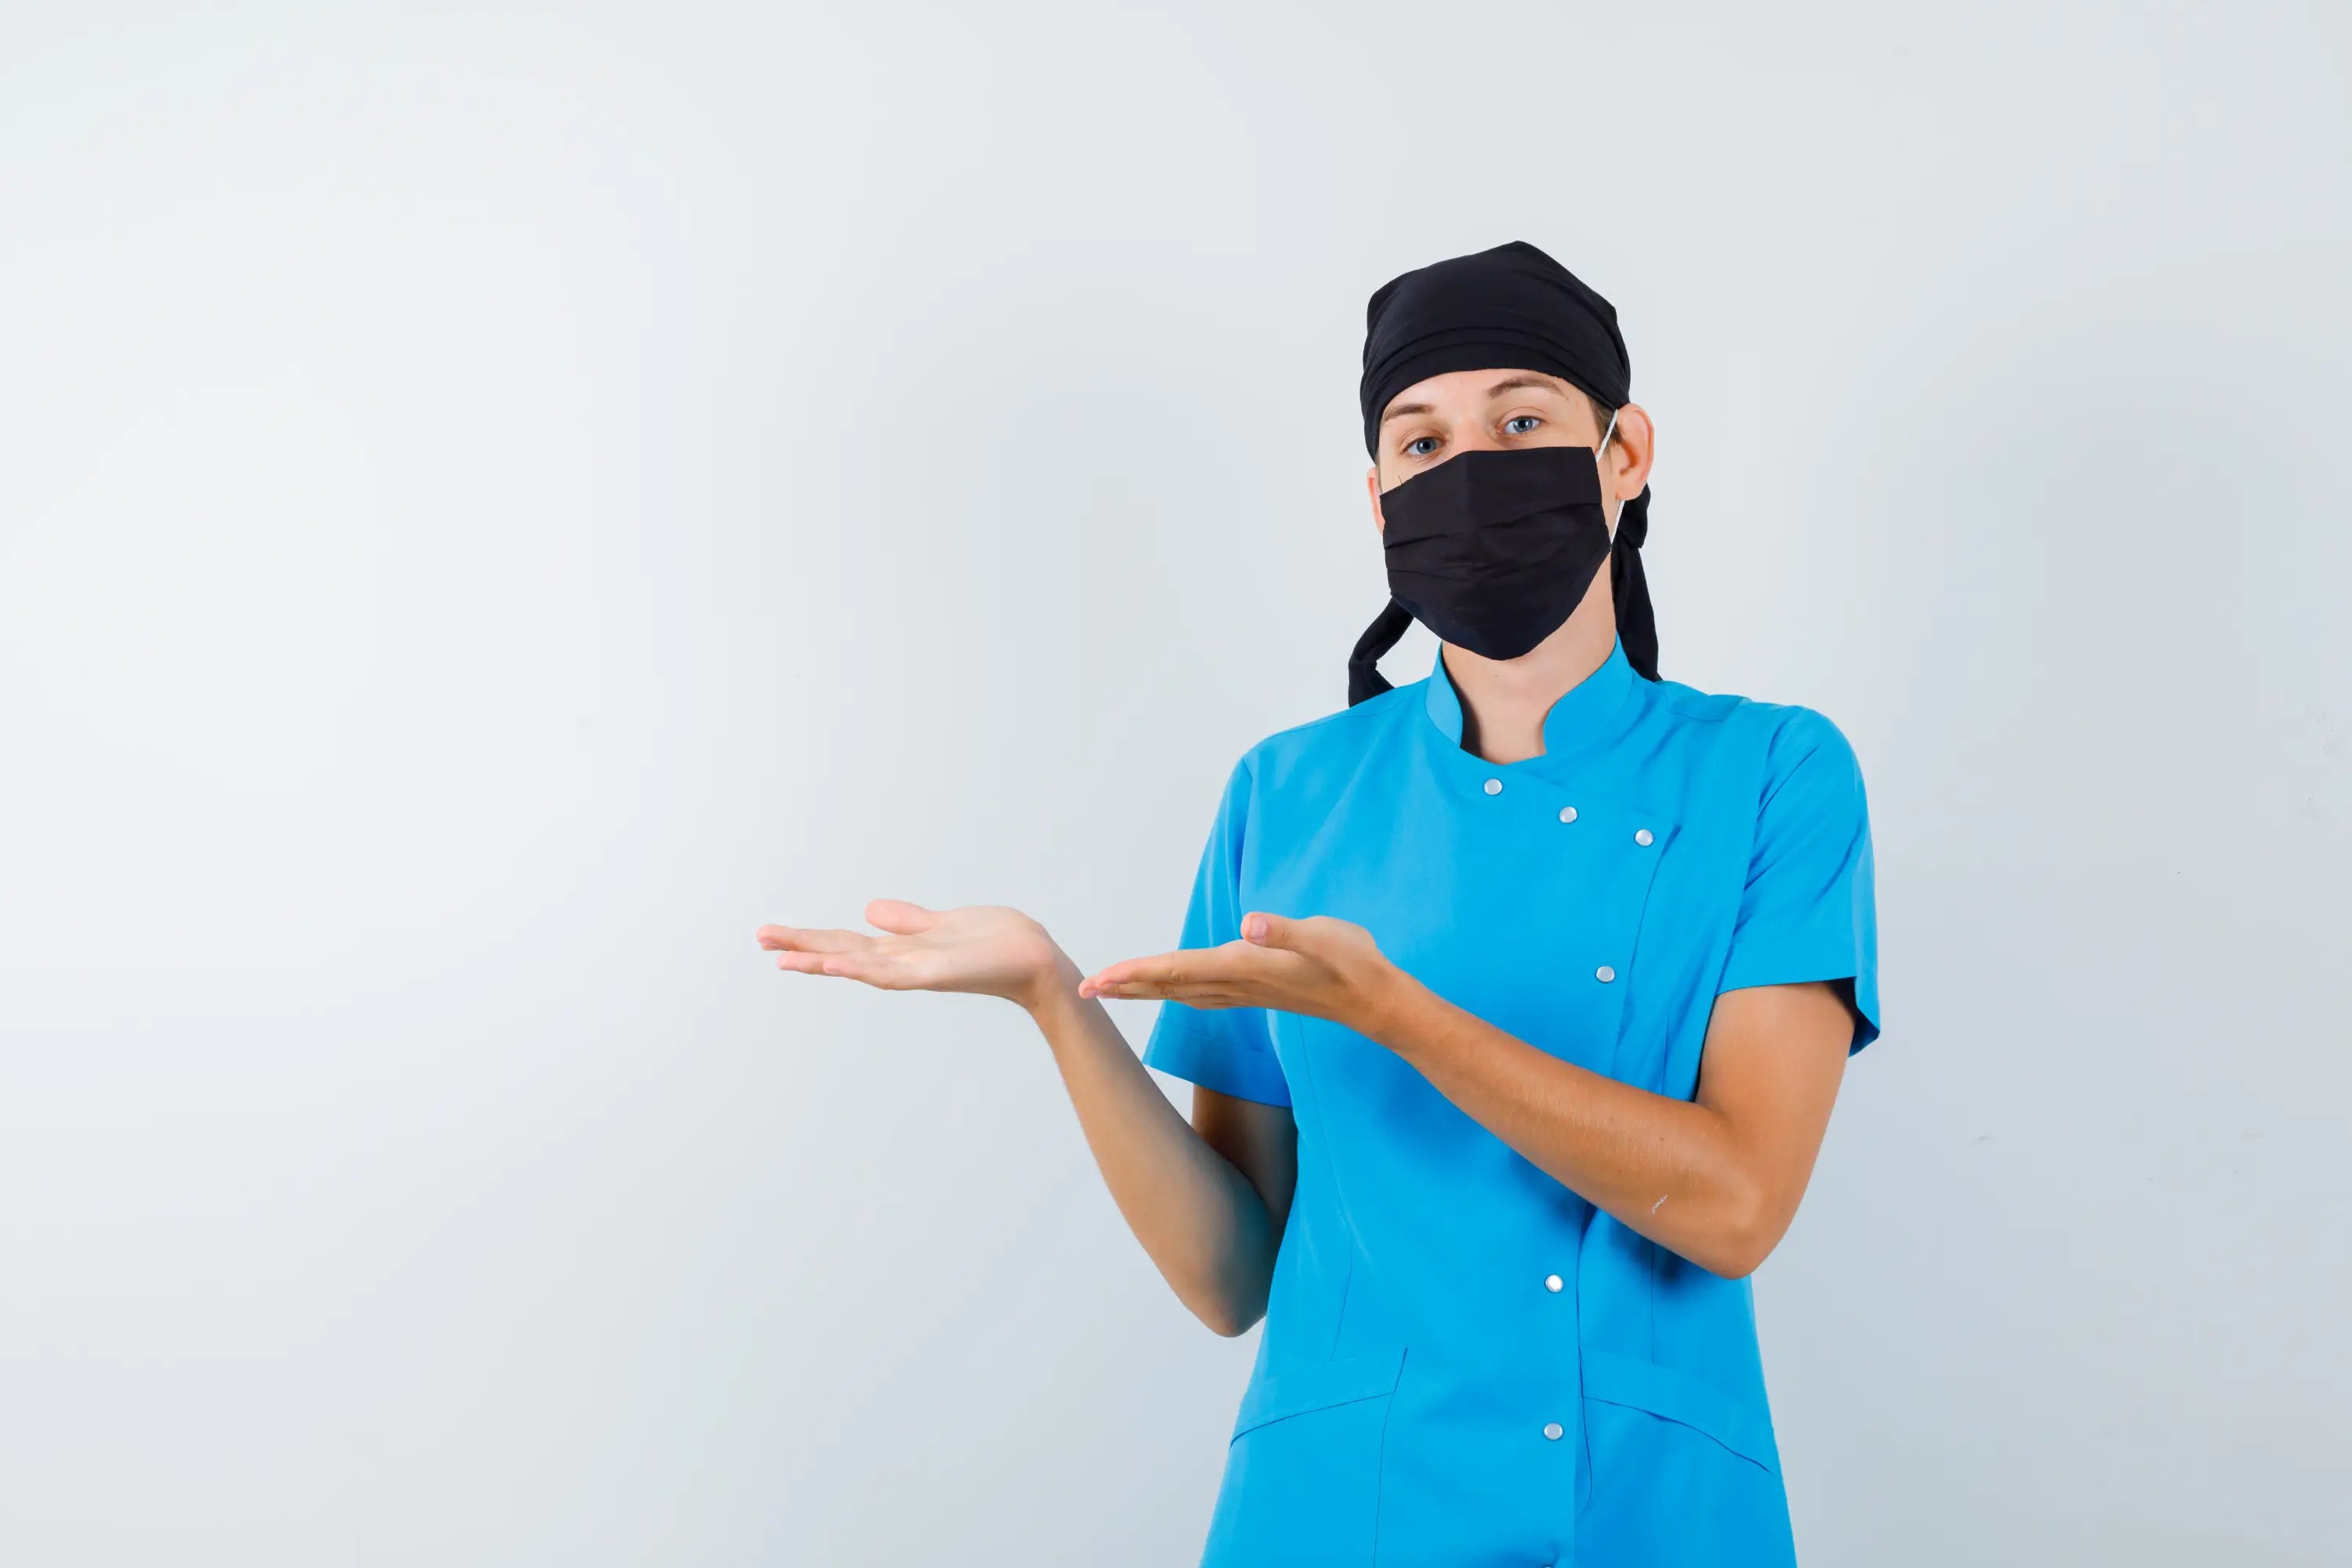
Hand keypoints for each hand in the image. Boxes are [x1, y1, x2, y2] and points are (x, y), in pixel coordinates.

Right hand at [755, 899, 1077, 1013]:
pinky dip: (861, 969)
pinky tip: (834, 962)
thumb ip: (907, 921)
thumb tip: (868, 911)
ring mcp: (916, 970)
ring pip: (857, 965)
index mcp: (902, 949)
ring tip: (782, 957)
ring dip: (820, 961)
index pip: (845, 942)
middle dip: (800, 947)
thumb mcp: (943, 923)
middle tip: (758, 939)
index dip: (809, 938)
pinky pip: (892, 974)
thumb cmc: (998, 943)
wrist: (1037, 960)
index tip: (770, 935)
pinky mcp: (936, 973)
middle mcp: (903, 962)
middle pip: (841, 952)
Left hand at [1077, 912, 1403, 1036]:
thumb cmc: (1352, 963)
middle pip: (1168, 985)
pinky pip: (1199, 992)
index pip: (1176, 970)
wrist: (1376, 1002)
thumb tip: (1251, 924)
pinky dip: (1172, 989)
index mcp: (1243, 966)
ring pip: (1181, 991)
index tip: (1097, 981)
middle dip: (1124, 986)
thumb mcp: (1324, 937)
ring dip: (1144, 990)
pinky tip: (1169, 988)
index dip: (1134, 973)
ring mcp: (1245, 991)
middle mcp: (1236, 983)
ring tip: (1112, 989)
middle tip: (1082, 990)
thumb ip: (1287, 931)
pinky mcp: (1255, 991)